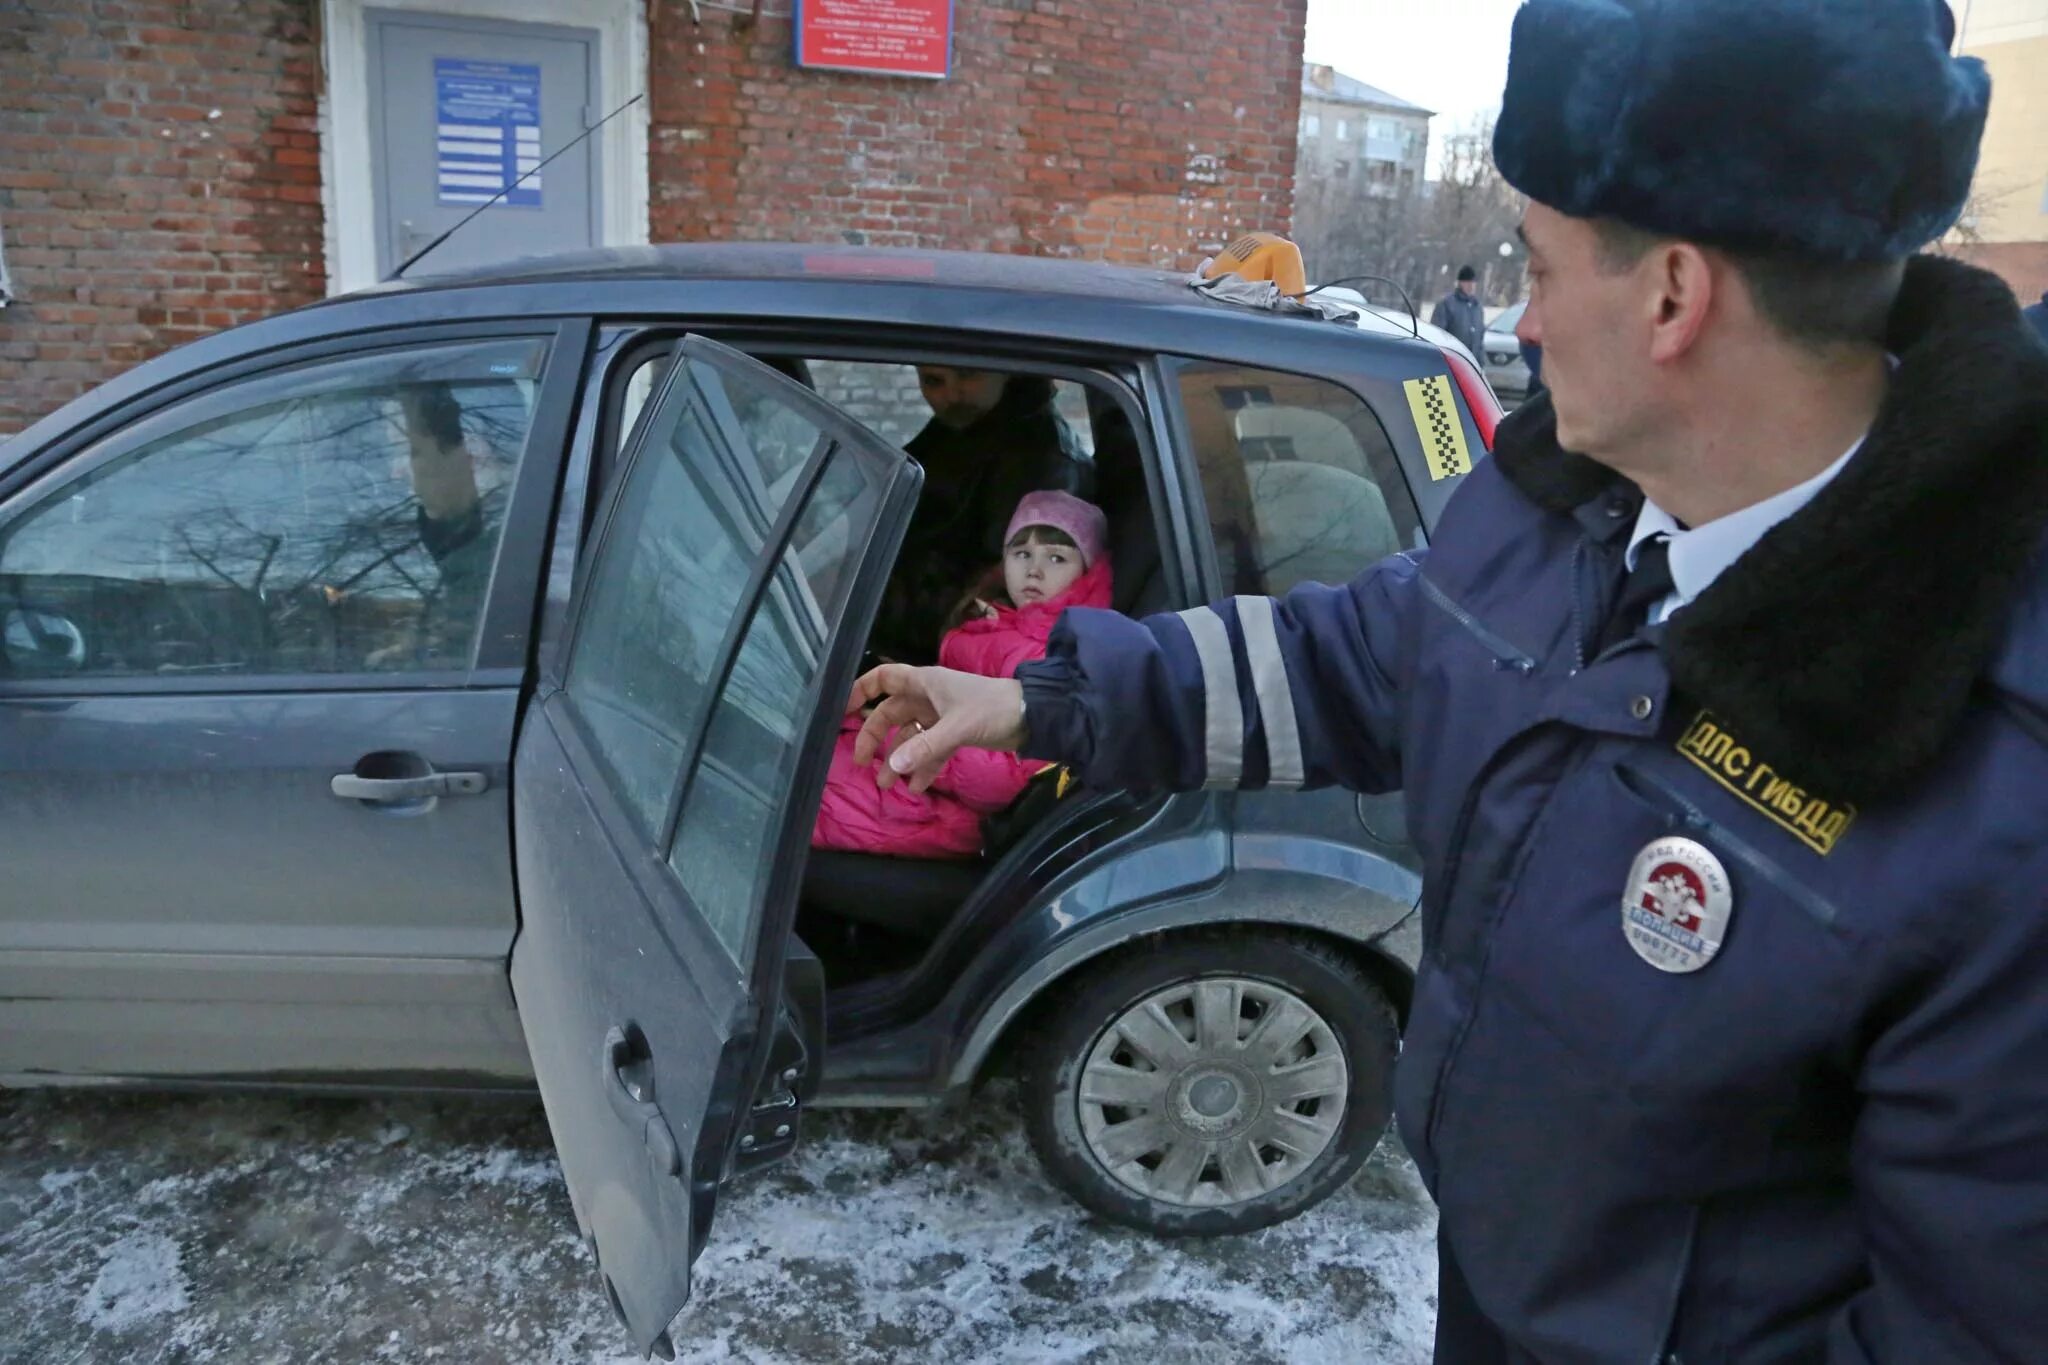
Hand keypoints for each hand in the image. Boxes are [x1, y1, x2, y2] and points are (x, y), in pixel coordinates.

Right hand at [846, 663, 1026, 792]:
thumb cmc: (992, 708)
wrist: (1031, 716)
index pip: (883, 679)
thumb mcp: (956, 727)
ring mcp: (941, 715)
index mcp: (924, 683)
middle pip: (891, 714)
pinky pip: (931, 749)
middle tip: (862, 763)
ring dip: (899, 759)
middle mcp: (928, 697)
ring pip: (910, 736)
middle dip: (875, 738)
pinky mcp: (955, 733)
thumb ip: (924, 748)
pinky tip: (917, 786)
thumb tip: (892, 766)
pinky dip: (923, 766)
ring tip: (888, 785)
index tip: (843, 712)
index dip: (861, 691)